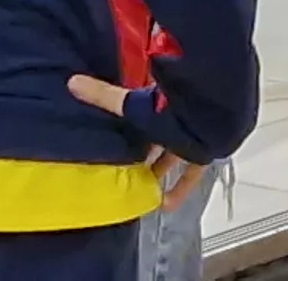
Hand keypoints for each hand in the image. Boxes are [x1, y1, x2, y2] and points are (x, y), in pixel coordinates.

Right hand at [63, 75, 206, 204]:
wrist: (214, 108)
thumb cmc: (170, 104)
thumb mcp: (133, 105)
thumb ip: (104, 96)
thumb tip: (72, 82)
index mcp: (155, 102)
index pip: (137, 111)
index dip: (125, 122)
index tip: (111, 135)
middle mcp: (173, 117)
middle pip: (154, 135)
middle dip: (141, 149)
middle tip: (121, 166)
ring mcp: (190, 135)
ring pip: (171, 154)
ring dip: (158, 169)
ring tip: (139, 186)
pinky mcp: (203, 153)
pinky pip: (189, 175)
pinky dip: (179, 190)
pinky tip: (165, 205)